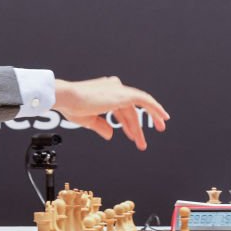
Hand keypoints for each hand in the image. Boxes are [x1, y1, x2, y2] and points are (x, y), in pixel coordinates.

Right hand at [53, 77, 169, 150]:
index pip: (121, 109)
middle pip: (129, 110)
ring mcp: (118, 89)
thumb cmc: (71, 106)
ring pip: (138, 107)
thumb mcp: (88, 120)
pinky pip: (144, 100)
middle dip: (135, 128)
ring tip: (147, 139)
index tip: (132, 135)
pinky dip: (155, 108)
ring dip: (143, 124)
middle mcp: (113, 87)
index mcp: (104, 91)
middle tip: (142, 142)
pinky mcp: (123, 94)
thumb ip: (101, 126)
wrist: (67, 97)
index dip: (127, 124)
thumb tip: (110, 135)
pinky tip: (162, 117)